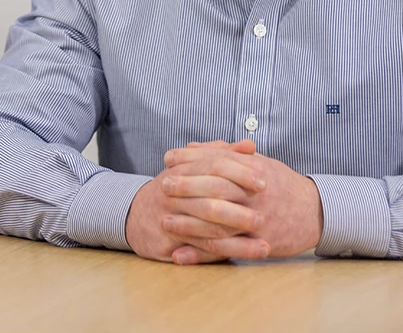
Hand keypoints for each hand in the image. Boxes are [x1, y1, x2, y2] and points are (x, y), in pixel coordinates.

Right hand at [125, 139, 269, 263]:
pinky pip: (201, 250)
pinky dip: (225, 254)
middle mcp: (174, 191)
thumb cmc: (174, 188)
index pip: (214, 166)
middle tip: (267, 214)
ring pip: (208, 228)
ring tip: (265, 245)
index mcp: (183, 168)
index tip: (264, 181)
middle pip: (211, 197)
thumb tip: (250, 145)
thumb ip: (223, 154)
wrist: (135, 215)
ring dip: (238, 238)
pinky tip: (244, 257)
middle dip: (240, 208)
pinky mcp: (169, 243)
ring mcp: (170, 217)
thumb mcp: (193, 166)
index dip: (240, 172)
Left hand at [162, 141, 322, 264]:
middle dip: (186, 186)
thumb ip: (226, 154)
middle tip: (162, 185)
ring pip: (217, 222)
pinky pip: (225, 251)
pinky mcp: (257, 244)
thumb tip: (193, 147)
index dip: (191, 159)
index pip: (217, 160)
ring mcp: (256, 219)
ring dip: (188, 223)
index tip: (169, 157)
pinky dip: (200, 255)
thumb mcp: (258, 162)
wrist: (314, 211)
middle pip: (215, 188)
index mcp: (253, 170)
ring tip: (164, 220)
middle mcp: (254, 194)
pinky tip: (179, 255)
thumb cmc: (282, 184)